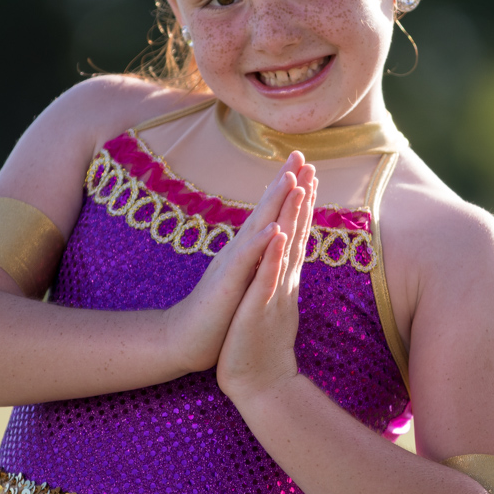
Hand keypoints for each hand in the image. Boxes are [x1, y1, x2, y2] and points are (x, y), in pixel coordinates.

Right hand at [164, 153, 307, 374]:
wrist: (185, 339)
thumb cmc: (217, 312)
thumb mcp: (242, 280)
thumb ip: (254, 259)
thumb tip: (268, 242)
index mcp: (247, 252)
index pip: (271, 215)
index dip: (289, 191)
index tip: (307, 167)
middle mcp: (239, 251)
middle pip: (265, 211)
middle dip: (284, 183)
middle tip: (300, 154)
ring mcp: (231, 265)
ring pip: (256, 228)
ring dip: (274, 203)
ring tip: (292, 179)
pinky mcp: (226, 285)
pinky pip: (245, 261)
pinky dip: (260, 244)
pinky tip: (275, 229)